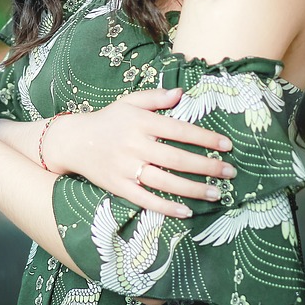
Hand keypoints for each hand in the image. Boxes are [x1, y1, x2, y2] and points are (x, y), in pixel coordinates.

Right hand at [44, 89, 235, 215]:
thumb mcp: (129, 102)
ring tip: (217, 193)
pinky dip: (166, 207)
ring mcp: (125, 167)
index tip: (227, 145)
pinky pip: (145, 200)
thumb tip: (182, 93)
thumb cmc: (108, 120)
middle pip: (176, 158)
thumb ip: (155, 97)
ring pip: (165, 181)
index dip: (205, 137)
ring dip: (193, 189)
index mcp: (140, 122)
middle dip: (207, 166)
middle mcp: (134, 145)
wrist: (74, 141)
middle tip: (230, 172)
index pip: (179, 130)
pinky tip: (187, 211)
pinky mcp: (118, 187)